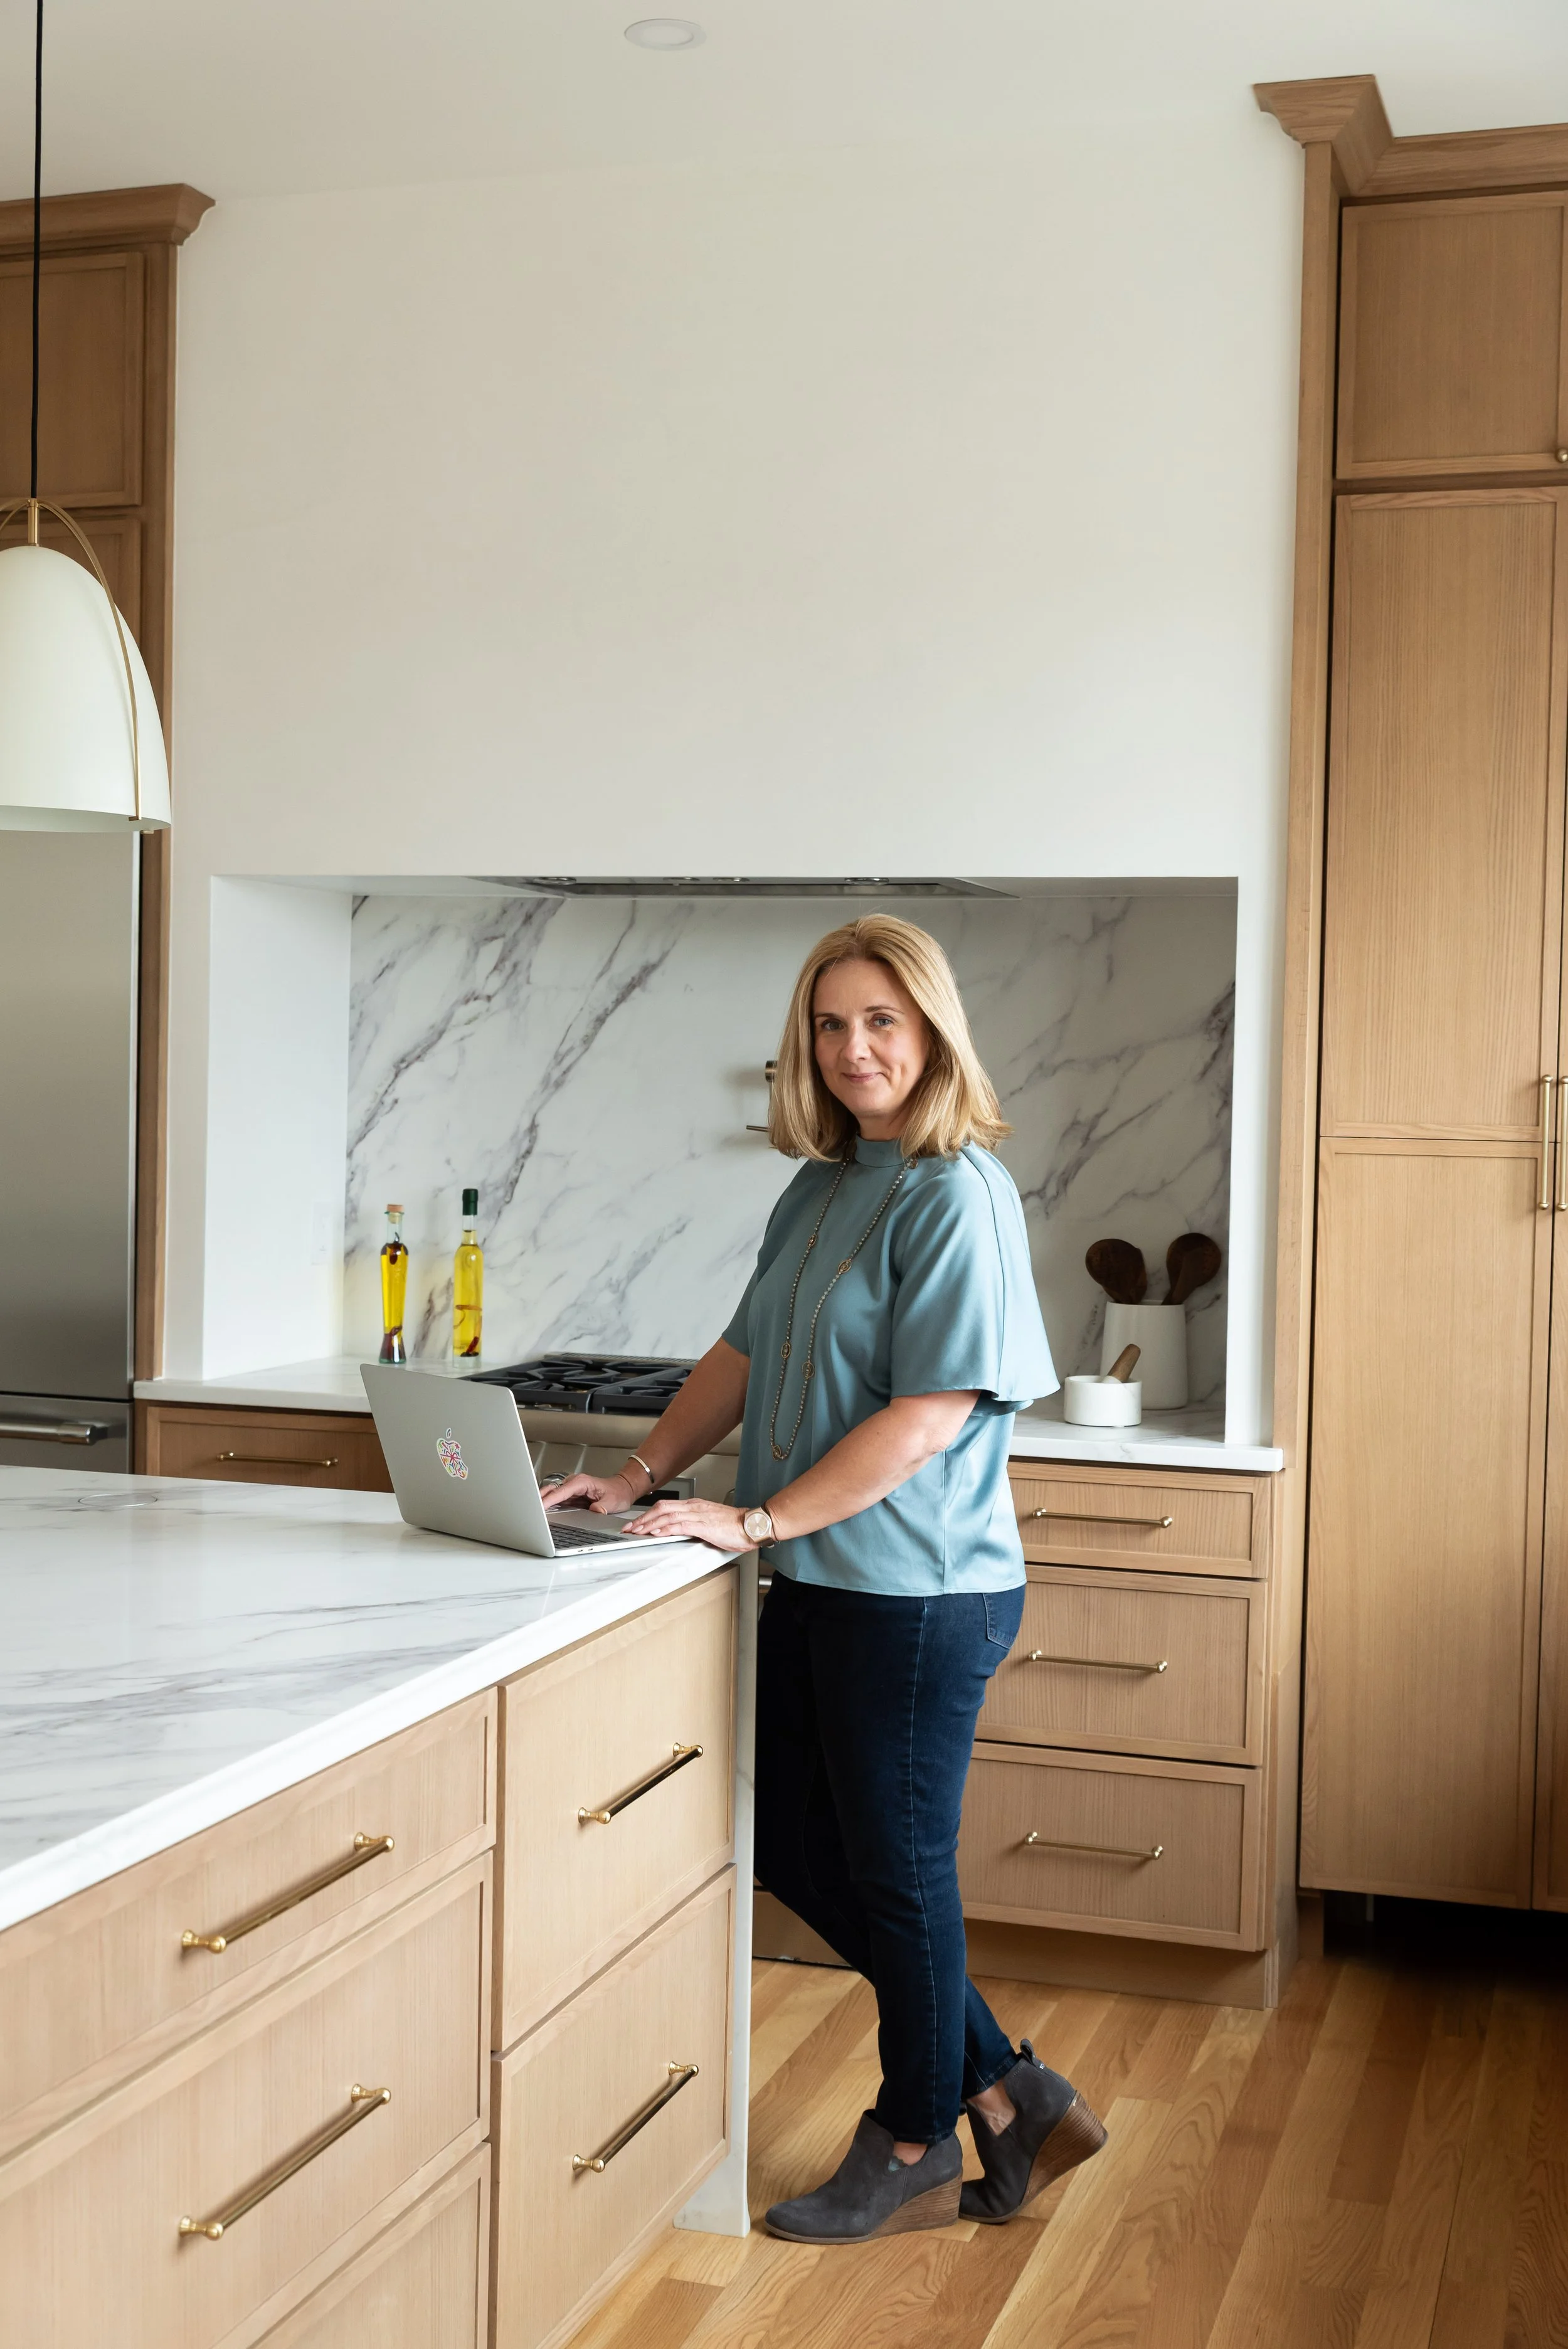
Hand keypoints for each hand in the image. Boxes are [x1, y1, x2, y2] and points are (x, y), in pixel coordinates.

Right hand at [540, 1470, 637, 1514]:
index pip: (561, 1491)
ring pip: (551, 1495)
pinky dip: (547, 1506)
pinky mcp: (570, 1497)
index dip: (549, 1500)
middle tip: (528, 1510)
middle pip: (551, 1491)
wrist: (623, 1489)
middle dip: (539, 1499)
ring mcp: (571, 1490)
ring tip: (531, 1513)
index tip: (539, 1507)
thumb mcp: (612, 1502)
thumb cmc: (618, 1493)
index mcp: (581, 1482)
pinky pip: (556, 1500)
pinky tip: (541, 1513)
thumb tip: (594, 1511)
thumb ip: (602, 1507)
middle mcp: (574, 1484)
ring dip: (541, 1503)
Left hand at [627, 1496, 752, 1551]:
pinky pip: (680, 1525)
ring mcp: (698, 1515)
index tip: (637, 1523)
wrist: (751, 1525)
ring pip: (667, 1515)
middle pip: (661, 1508)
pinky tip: (657, 1533)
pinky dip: (666, 1529)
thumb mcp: (709, 1523)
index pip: (665, 1506)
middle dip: (643, 1518)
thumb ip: (693, 1524)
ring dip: (649, 1524)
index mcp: (694, 1505)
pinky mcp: (704, 1525)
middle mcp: (694, 1507)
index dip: (648, 1514)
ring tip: (637, 1532)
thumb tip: (679, 1532)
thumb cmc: (734, 1526)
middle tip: (630, 1528)